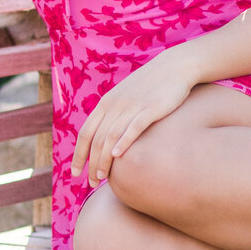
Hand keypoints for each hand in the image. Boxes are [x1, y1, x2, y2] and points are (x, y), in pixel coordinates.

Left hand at [72, 49, 197, 187]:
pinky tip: (118, 156)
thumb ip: (114, 114)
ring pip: (111, 136)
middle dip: (91, 163)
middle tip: (91, 183)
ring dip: (104, 159)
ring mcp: (132, 106)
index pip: (86, 132)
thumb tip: (105, 138)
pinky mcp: (151, 108)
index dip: (79, 154)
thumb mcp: (126, 97)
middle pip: (97, 139)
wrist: (174, 67)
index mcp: (106, 103)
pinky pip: (134, 127)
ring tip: (102, 177)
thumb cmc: (150, 86)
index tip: (76, 173)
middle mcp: (115, 105)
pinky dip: (123, 142)